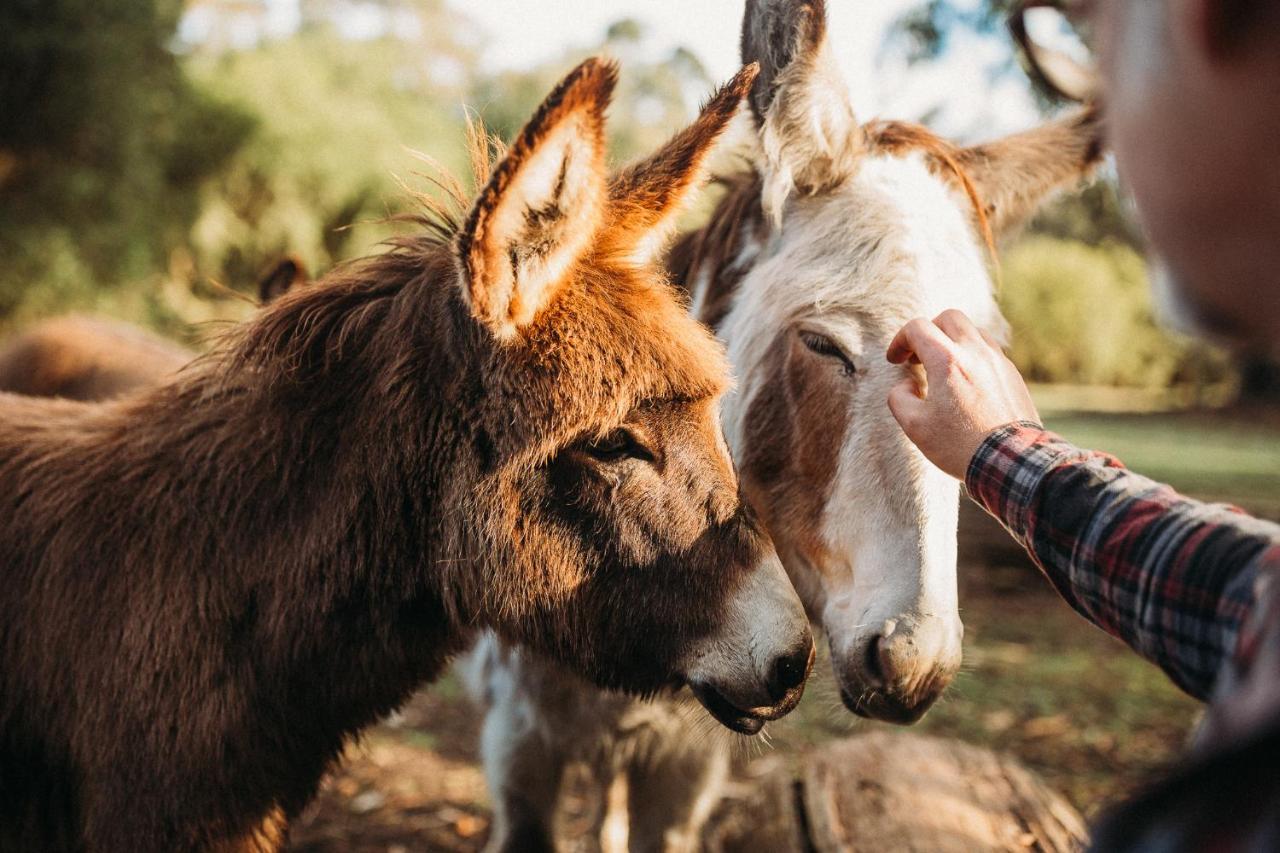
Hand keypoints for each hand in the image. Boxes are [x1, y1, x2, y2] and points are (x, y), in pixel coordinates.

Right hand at [886, 310, 1039, 480]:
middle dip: (929, 332)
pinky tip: (966, 384)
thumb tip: (907, 384)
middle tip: (919, 357)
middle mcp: (975, 352)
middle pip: (949, 318)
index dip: (900, 341)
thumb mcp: (915, 426)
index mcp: (947, 360)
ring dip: (952, 342)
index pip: (917, 327)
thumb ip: (899, 397)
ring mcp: (998, 361)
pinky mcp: (1013, 375)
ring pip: (973, 331)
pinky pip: (989, 351)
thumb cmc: (959, 445)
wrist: (1011, 462)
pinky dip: (972, 357)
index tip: (895, 360)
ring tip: (943, 370)